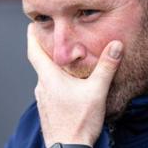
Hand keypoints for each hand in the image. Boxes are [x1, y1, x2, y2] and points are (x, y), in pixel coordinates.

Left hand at [27, 24, 122, 147]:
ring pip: (45, 77)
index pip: (34, 51)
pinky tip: (69, 85)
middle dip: (47, 49)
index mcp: (49, 77)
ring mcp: (43, 99)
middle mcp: (42, 86)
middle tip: (55, 38)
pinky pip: (49, 89)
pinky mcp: (47, 109)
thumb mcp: (96, 91)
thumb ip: (106, 67)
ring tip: (66, 60)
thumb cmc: (79, 122)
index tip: (32, 24)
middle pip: (40, 62)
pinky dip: (56, 81)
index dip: (32, 36)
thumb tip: (116, 45)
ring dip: (53, 67)